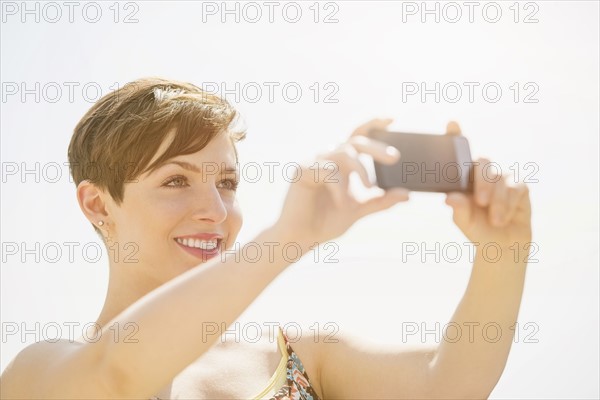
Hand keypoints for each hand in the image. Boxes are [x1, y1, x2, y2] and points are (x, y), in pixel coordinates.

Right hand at [273, 119, 409, 248]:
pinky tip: (342, 202)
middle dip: (376, 148)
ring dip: (360, 169)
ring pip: (343, 154)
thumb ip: (380, 201)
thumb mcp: (359, 210)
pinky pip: (327, 171)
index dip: (373, 124)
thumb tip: (408, 195)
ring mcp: (313, 164)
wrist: (300, 238)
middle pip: (355, 142)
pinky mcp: (301, 172)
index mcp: (341, 164)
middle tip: (394, 157)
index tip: (393, 118)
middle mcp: (328, 159)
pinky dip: (340, 186)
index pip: (358, 136)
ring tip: (367, 186)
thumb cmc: (325, 222)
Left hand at [444, 122, 531, 248]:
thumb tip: (450, 197)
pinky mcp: (520, 187)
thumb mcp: (464, 221)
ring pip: (500, 180)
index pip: (460, 153)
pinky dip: (508, 205)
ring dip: (497, 202)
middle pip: (483, 164)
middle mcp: (483, 174)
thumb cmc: (478, 230)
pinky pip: (515, 189)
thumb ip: (458, 209)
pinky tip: (503, 218)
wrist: (502, 246)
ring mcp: (502, 179)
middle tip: (479, 202)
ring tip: (494, 220)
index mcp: (465, 178)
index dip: (456, 136)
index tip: (452, 124)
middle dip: (482, 182)